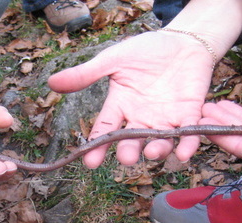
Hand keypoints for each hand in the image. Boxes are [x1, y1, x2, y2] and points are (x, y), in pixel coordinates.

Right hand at [48, 30, 214, 167]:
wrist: (182, 40)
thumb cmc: (146, 50)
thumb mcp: (113, 60)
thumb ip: (86, 74)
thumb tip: (52, 82)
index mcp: (120, 107)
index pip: (105, 131)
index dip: (97, 147)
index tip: (90, 162)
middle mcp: (141, 119)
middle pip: (132, 141)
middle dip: (129, 152)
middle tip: (127, 158)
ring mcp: (165, 119)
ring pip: (159, 142)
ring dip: (157, 150)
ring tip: (153, 153)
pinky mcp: (189, 114)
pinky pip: (188, 133)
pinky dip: (187, 144)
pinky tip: (184, 153)